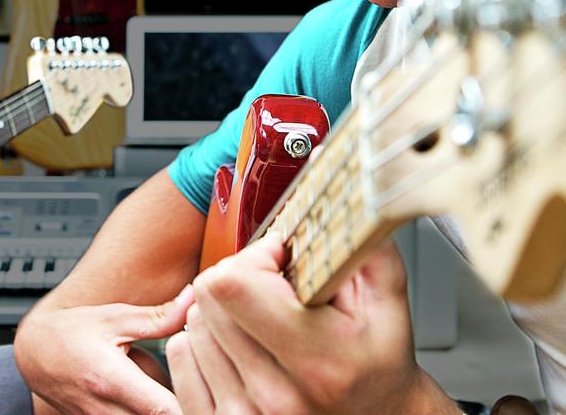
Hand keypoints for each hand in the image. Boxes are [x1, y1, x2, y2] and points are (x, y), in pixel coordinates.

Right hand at [16, 286, 193, 413]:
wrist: (33, 354)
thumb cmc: (73, 332)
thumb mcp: (115, 317)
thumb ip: (159, 316)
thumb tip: (195, 299)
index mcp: (109, 379)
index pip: (164, 410)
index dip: (193, 405)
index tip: (212, 390)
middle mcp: (103, 411)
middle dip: (184, 407)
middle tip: (202, 388)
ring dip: (163, 410)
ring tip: (169, 390)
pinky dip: (145, 413)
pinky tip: (149, 395)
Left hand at [166, 236, 453, 414]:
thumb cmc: (376, 365)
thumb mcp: (387, 299)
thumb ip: (358, 237)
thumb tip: (328, 174)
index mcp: (318, 361)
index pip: (233, 283)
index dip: (254, 256)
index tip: (280, 260)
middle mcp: (275, 396)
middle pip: (207, 297)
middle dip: (239, 278)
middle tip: (276, 290)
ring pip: (192, 323)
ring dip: (222, 311)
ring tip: (264, 322)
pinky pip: (178, 354)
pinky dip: (203, 340)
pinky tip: (241, 346)